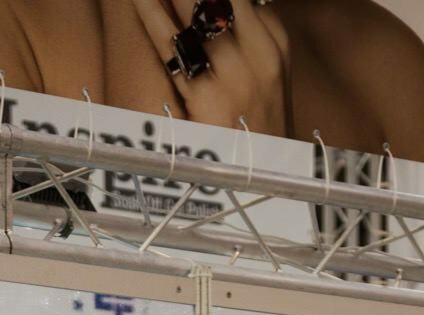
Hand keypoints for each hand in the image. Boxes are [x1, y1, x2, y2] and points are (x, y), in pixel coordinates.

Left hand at [129, 0, 291, 136]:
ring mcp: (237, 78)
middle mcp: (260, 54)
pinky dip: (148, 11)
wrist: (267, 187)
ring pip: (193, 8)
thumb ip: (248, 36)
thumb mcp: (265, 79)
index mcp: (275, 44)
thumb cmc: (256, 134)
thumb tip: (222, 11)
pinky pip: (170, 41)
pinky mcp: (209, 101)